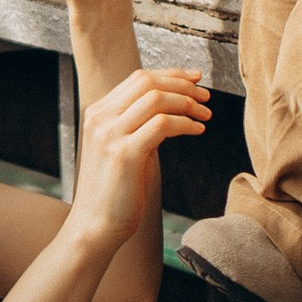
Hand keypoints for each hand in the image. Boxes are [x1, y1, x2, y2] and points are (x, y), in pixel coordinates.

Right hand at [65, 60, 212, 251]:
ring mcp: (110, 135)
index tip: (195, 79)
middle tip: (206, 97)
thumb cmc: (115, 191)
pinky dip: (185, 123)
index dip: (170, 75)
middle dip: (182, 84)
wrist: (95, 226)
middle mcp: (100, 118)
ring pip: (156, 99)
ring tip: (206, 115)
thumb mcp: (122, 148)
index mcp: (98, 113)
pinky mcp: (124, 154)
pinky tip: (198, 131)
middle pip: (147, 82)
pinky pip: (162, 124)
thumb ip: (137, 126)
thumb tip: (171, 110)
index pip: (138, 79)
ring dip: (187, 103)